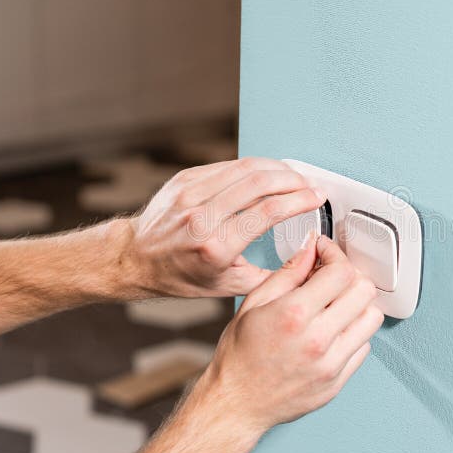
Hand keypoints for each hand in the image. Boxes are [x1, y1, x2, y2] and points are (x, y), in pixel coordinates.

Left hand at [124, 157, 325, 297]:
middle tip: (309, 184)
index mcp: (215, 247)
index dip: (299, 201)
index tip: (316, 197)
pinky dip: (253, 166)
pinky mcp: (185, 180)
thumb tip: (305, 261)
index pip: (268, 212)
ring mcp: (190, 195)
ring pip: (245, 168)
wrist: (137, 257)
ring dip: (276, 168)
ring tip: (293, 175)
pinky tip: (267, 172)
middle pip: (260, 184)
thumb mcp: (228, 286)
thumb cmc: (181, 274)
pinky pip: (227, 166)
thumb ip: (270, 276)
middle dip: (293, 180)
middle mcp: (201, 218)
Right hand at [203, 233, 384, 430]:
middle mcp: (317, 339)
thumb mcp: (254, 303)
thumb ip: (288, 272)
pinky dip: (354, 333)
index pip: (341, 271)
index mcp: (294, 314)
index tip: (326, 253)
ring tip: (336, 304)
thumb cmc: (240, 355)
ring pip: (372, 318)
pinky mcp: (337, 381)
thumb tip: (310, 250)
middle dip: (349, 276)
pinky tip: (333, 331)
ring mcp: (331, 363)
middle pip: (364, 291)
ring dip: (357, 304)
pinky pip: (364, 347)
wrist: (237, 402)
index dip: (335, 254)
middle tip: (333, 277)